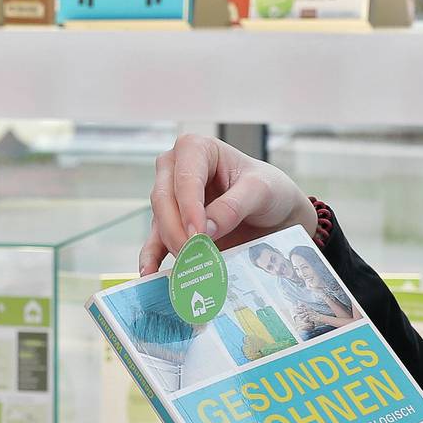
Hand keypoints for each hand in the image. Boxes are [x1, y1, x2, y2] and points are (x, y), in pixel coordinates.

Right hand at [139, 133, 318, 273]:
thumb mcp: (260, 190)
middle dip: (178, 230)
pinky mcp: (170, 225)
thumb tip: (205, 230)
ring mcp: (170, 198)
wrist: (273, 212)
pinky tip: (149, 274)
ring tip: (187, 271)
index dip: (189, 207)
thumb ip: (234, 206)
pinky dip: (151, 259)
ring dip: (172, 246)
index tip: (199, 234)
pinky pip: (154, 242)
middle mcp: (175, 169)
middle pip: (164, 200)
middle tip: (195, 254)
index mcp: (196, 148)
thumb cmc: (268, 189)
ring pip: (159, 222)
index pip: (185, 178)